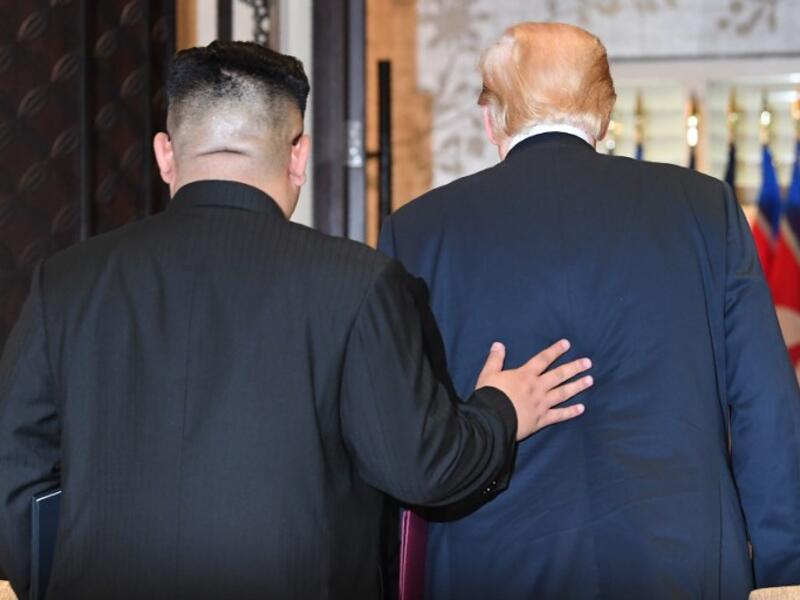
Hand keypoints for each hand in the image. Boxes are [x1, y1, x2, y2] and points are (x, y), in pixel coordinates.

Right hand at [476, 339, 591, 440]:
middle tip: (588, 362)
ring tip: (590, 380)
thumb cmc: (489, 396)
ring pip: (563, 393)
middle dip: (574, 367)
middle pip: (559, 375)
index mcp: (525, 375)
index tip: (567, 344)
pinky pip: (559, 415)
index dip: (555, 350)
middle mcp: (537, 388)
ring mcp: (541, 404)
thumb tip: (498, 344)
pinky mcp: (541, 420)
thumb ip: (495, 359)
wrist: (491, 419)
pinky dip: (570, 412)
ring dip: (577, 386)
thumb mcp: (488, 374)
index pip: (543, 359)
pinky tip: (582, 408)